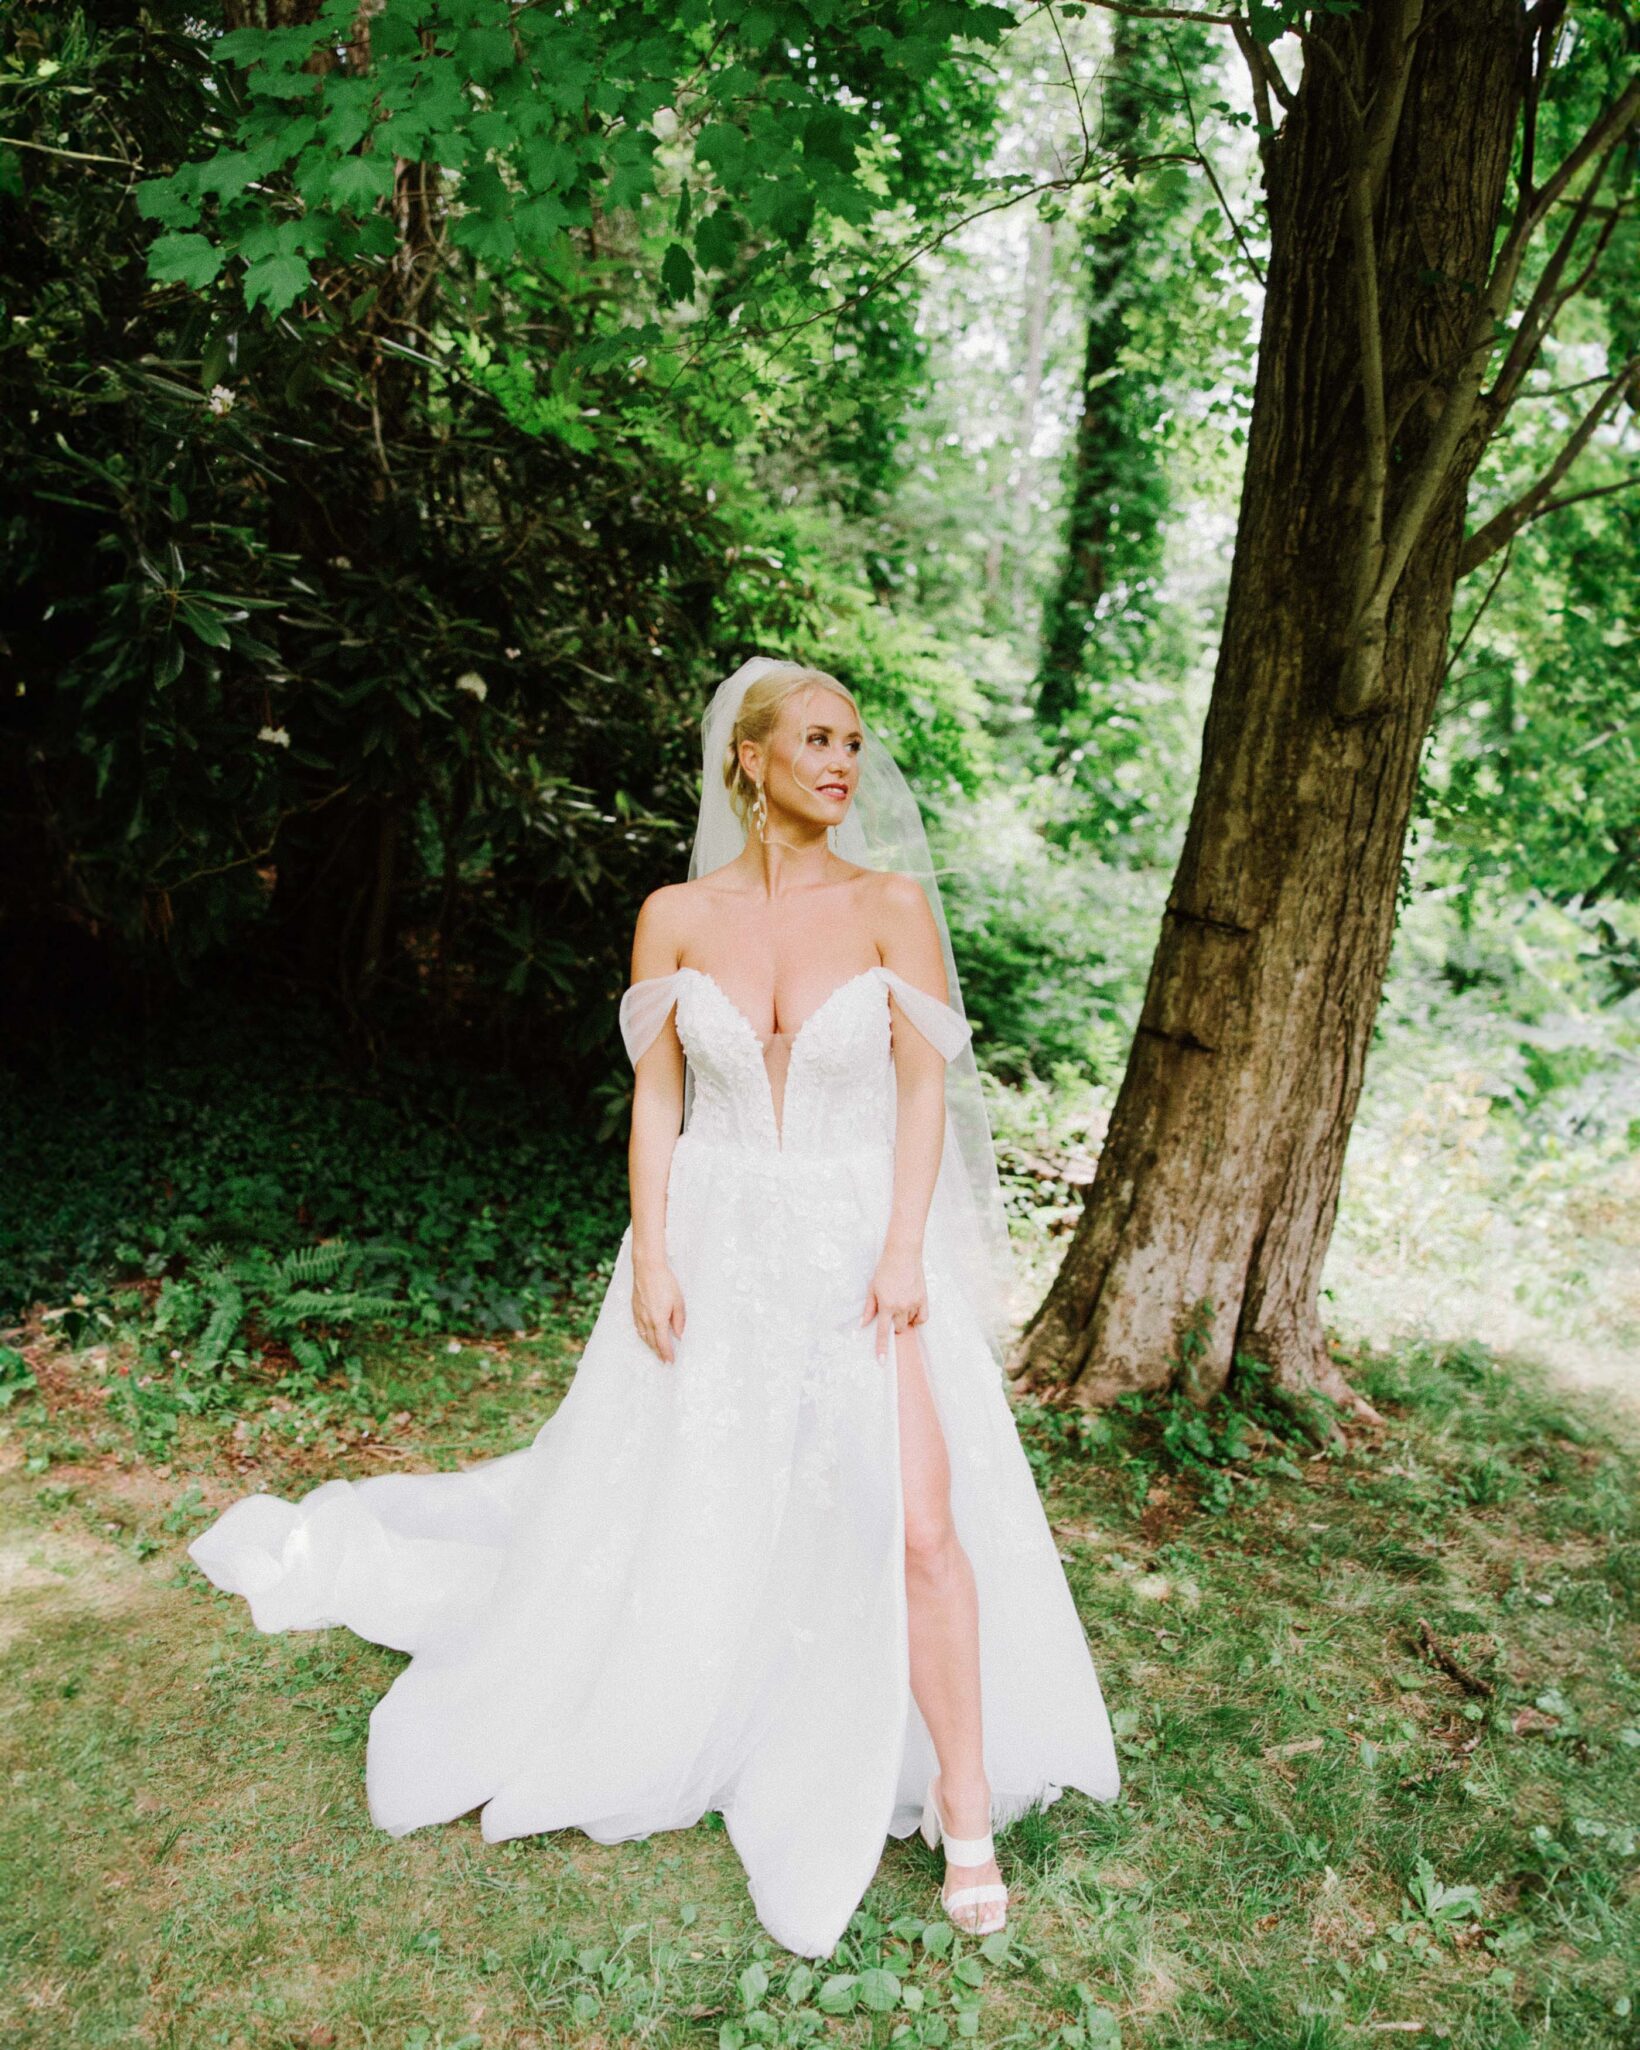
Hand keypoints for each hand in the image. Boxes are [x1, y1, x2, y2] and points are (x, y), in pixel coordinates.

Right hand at [632, 1251, 685, 1362]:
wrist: (647, 1268)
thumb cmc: (665, 1283)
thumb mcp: (678, 1302)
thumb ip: (679, 1321)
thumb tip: (679, 1335)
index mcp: (658, 1320)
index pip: (662, 1343)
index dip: (666, 1354)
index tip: (670, 1362)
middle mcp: (646, 1320)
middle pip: (652, 1342)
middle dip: (658, 1353)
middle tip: (664, 1361)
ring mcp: (638, 1314)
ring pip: (644, 1336)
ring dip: (650, 1346)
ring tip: (656, 1352)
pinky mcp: (634, 1308)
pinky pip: (638, 1327)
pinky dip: (643, 1336)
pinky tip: (646, 1336)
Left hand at [861, 1244, 927, 1363]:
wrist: (903, 1254)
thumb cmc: (885, 1270)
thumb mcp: (872, 1288)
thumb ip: (869, 1308)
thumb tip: (863, 1324)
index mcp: (886, 1305)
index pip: (882, 1332)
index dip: (882, 1348)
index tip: (882, 1361)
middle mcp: (901, 1307)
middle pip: (898, 1328)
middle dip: (894, 1325)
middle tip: (891, 1311)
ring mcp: (914, 1303)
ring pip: (910, 1322)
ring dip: (905, 1319)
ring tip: (901, 1302)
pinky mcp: (924, 1299)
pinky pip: (922, 1318)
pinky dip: (917, 1318)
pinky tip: (913, 1310)